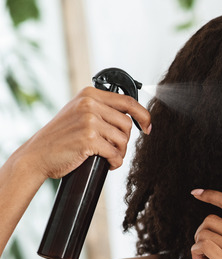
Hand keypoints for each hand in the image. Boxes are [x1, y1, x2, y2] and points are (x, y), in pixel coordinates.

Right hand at [19, 87, 150, 179]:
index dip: (143, 115)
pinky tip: (106, 163)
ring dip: (119, 152)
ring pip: (123, 139)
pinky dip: (115, 162)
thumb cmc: (60, 138)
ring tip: (108, 156)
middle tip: (113, 149)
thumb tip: (133, 117)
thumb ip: (101, 110)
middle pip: (127, 124)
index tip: (148, 127)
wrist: (37, 155)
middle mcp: (89, 104)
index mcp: (89, 95)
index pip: (128, 101)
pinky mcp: (89, 139)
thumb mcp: (78, 114)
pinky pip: (115, 153)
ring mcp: (89, 121)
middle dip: (125, 140)